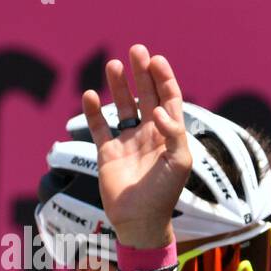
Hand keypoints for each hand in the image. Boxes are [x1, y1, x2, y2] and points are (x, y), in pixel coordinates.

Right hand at [81, 43, 190, 248]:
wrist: (140, 220)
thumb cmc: (165, 194)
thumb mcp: (179, 163)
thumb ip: (174, 133)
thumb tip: (158, 110)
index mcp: (170, 136)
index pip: (169, 100)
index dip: (164, 79)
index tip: (156, 60)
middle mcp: (150, 135)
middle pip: (146, 96)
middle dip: (142, 73)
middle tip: (136, 50)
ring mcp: (128, 142)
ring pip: (123, 107)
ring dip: (119, 86)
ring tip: (114, 65)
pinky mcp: (107, 152)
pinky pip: (99, 127)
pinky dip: (94, 111)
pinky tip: (91, 95)